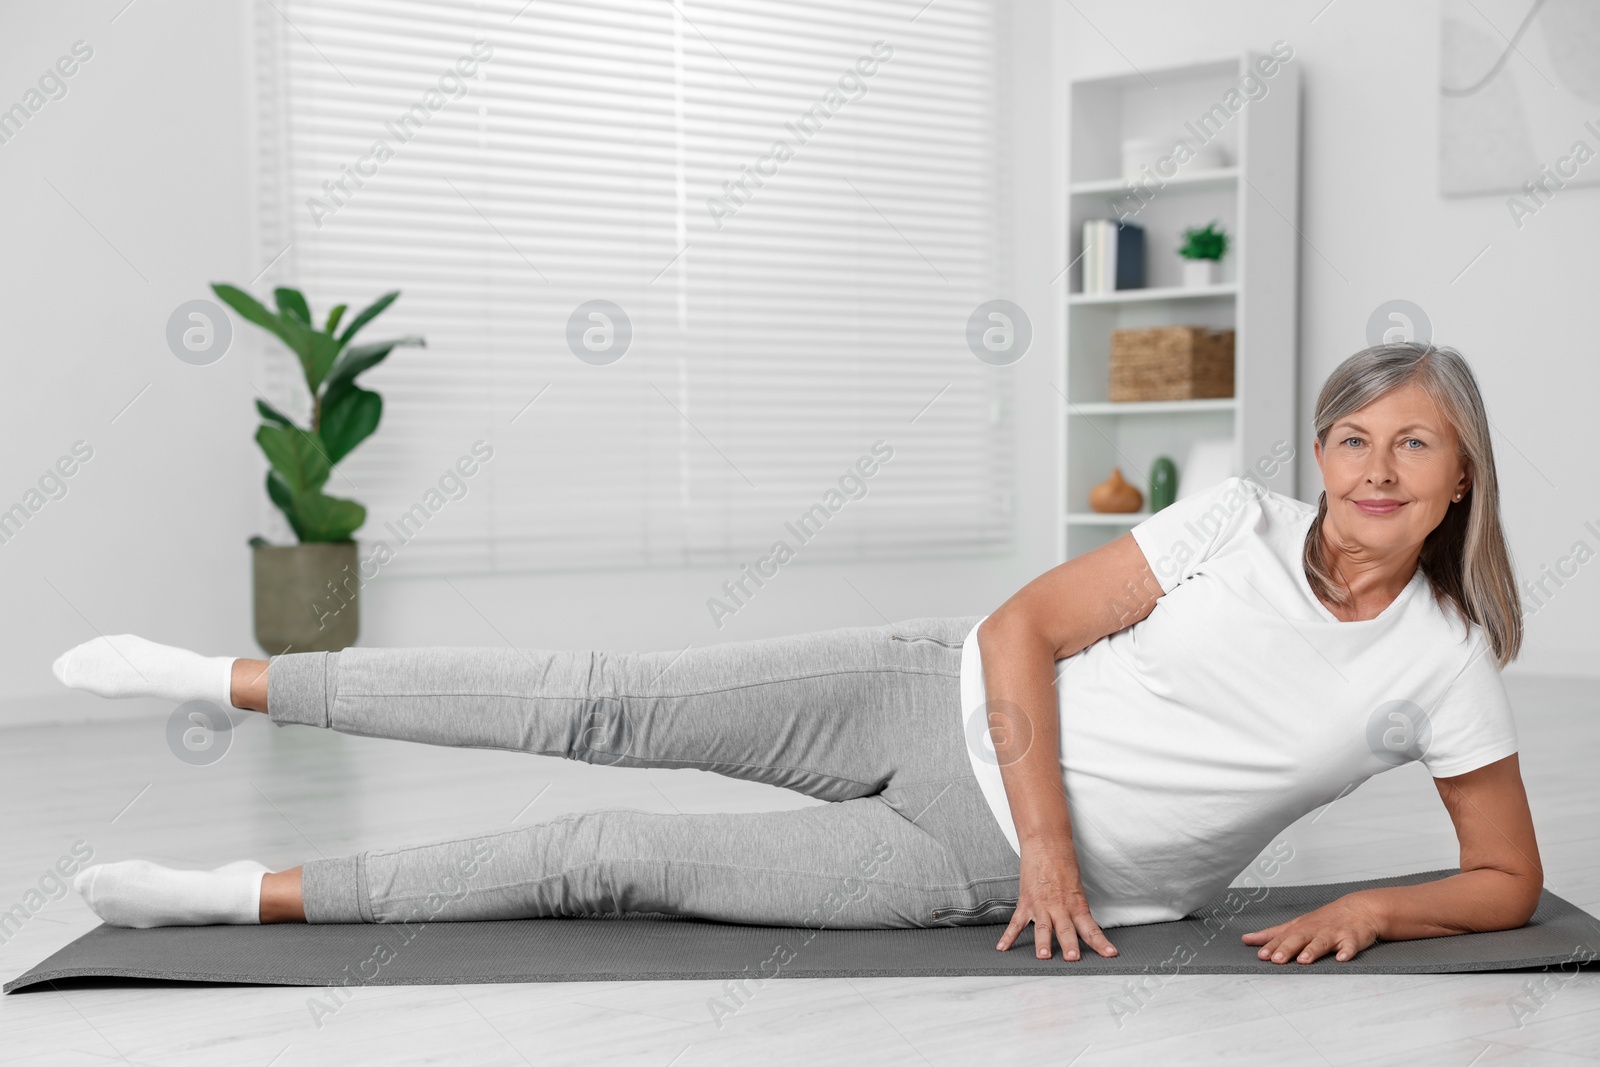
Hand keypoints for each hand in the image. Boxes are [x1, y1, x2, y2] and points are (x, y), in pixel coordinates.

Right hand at [996, 845, 1117, 960]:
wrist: (1046, 843)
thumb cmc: (1063, 862)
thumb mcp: (1076, 888)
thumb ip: (1076, 909)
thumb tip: (1081, 926)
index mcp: (1076, 905)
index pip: (1091, 929)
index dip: (1101, 943)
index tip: (1110, 954)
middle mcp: (1060, 908)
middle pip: (1066, 930)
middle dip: (1069, 945)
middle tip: (1072, 958)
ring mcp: (1041, 905)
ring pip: (1043, 928)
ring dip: (1043, 942)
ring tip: (1043, 955)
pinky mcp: (1026, 901)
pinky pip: (1016, 922)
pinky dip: (1008, 936)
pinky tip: (1003, 948)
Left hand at [1241, 894, 1380, 964]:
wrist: (1358, 908)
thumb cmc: (1323, 920)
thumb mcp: (1296, 924)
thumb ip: (1272, 934)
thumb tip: (1246, 939)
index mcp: (1300, 928)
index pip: (1282, 938)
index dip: (1271, 946)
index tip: (1260, 955)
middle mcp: (1314, 930)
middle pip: (1298, 939)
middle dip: (1286, 949)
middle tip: (1276, 960)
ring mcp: (1333, 934)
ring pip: (1321, 942)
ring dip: (1312, 951)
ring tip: (1303, 960)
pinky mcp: (1352, 938)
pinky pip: (1349, 946)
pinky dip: (1347, 952)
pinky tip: (1342, 959)